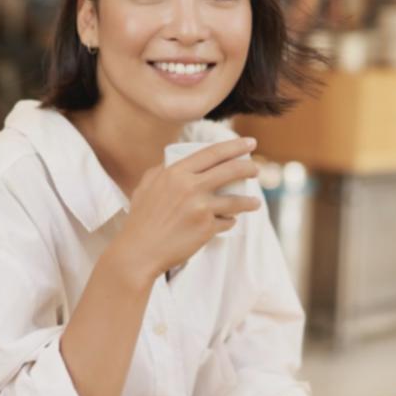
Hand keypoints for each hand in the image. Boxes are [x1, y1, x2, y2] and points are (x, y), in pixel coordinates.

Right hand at [111, 137, 260, 284]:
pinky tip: (229, 221)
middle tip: (256, 169)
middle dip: (249, 167)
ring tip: (254, 202)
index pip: (212, 153)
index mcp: (176, 173)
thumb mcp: (146, 187)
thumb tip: (176, 162)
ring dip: (249, 201)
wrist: (139, 251)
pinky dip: (229, 221)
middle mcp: (190, 187)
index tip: (249, 143)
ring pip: (235, 200)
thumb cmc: (140, 220)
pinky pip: (226, 222)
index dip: (235, 146)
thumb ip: (161, 171)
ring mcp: (200, 208)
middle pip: (230, 171)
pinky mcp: (206, 228)